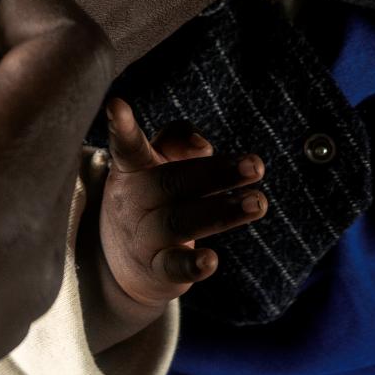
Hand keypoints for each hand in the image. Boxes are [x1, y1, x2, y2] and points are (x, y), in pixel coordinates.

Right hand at [96, 99, 265, 308]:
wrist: (119, 259)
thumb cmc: (150, 195)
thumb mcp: (154, 161)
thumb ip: (177, 141)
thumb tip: (203, 145)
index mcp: (132, 168)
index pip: (128, 144)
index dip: (121, 125)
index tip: (116, 104)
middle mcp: (134, 199)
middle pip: (174, 182)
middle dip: (215, 173)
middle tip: (256, 165)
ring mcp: (143, 236)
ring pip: (182, 221)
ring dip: (222, 212)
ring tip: (259, 202)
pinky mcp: (156, 270)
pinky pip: (173, 267)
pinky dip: (191, 265)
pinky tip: (211, 261)